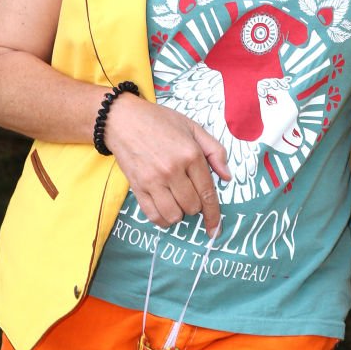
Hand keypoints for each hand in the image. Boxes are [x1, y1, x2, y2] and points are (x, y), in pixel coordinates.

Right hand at [105, 94, 229, 236]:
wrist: (124, 119)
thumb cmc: (160, 121)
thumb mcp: (193, 127)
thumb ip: (214, 151)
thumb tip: (227, 177)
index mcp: (190, 155)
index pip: (207, 193)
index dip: (214, 215)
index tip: (216, 230)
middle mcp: (173, 170)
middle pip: (192, 207)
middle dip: (195, 206)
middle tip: (189, 192)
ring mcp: (153, 180)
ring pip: (174, 215)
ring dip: (179, 213)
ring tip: (176, 200)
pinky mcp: (137, 187)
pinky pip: (153, 215)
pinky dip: (162, 219)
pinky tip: (164, 210)